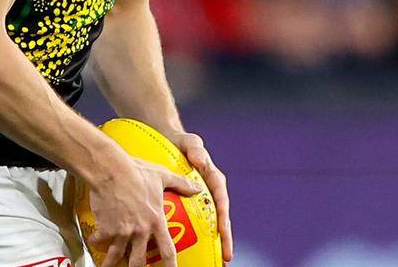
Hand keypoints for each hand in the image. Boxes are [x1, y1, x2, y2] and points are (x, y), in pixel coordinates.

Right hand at [87, 153, 201, 266]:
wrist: (111, 170)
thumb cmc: (137, 171)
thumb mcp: (162, 176)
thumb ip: (181, 184)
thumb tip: (197, 188)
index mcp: (156, 221)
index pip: (167, 250)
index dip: (170, 266)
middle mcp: (140, 231)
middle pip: (139, 261)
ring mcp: (122, 231)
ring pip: (117, 256)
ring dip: (112, 264)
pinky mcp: (106, 227)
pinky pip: (100, 240)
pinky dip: (96, 242)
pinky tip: (93, 242)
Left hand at [167, 131, 232, 262]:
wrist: (170, 142)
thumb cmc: (183, 143)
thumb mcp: (190, 142)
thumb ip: (196, 149)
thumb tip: (199, 160)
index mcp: (215, 180)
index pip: (221, 202)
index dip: (224, 219)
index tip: (223, 233)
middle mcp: (211, 192)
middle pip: (220, 218)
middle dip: (225, 239)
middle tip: (226, 257)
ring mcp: (202, 200)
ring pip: (210, 223)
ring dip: (214, 242)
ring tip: (216, 260)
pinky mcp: (191, 204)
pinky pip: (195, 221)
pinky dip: (196, 235)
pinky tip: (190, 251)